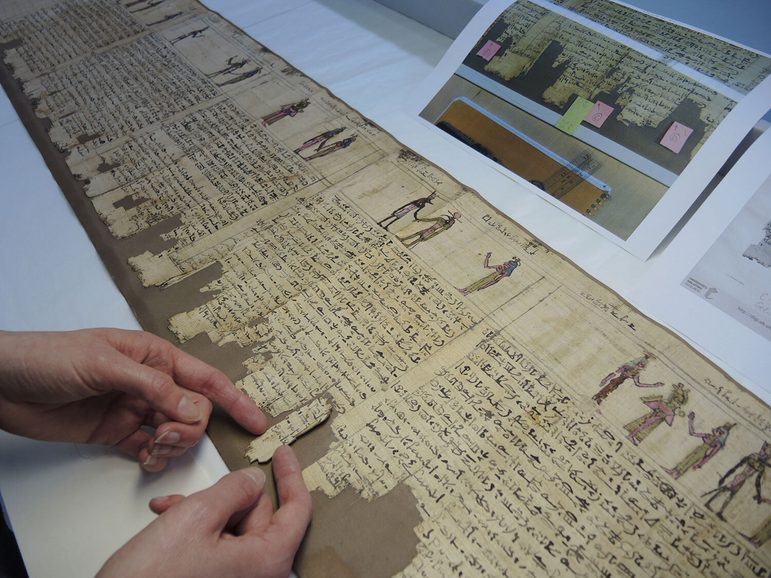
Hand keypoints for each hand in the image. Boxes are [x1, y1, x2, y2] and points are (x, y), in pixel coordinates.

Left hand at [0, 328, 267, 470]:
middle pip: (195, 411)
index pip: (206, 379)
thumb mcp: (106, 365)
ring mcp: (136, 410)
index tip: (257, 422)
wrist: (5, 383)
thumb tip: (195, 411)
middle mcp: (152, 384)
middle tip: (164, 435)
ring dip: (172, 446)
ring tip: (151, 448)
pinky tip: (145, 459)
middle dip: (188, 428)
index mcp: (156, 358)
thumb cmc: (51, 357)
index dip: (235, 400)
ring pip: (176, 433)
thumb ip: (154, 388)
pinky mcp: (118, 433)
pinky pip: (152, 450)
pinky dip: (155, 459)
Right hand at [98, 446, 311, 577]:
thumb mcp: (198, 516)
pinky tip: (168, 520)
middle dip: (228, 497)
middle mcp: (259, 576)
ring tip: (173, 511)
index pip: (297, 510)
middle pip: (260, 515)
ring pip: (233, 526)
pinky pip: (218, 544)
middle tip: (198, 495)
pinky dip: (196, 527)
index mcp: (268, 561)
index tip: (283, 454)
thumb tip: (253, 478)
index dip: (291, 476)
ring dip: (205, 510)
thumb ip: (235, 489)